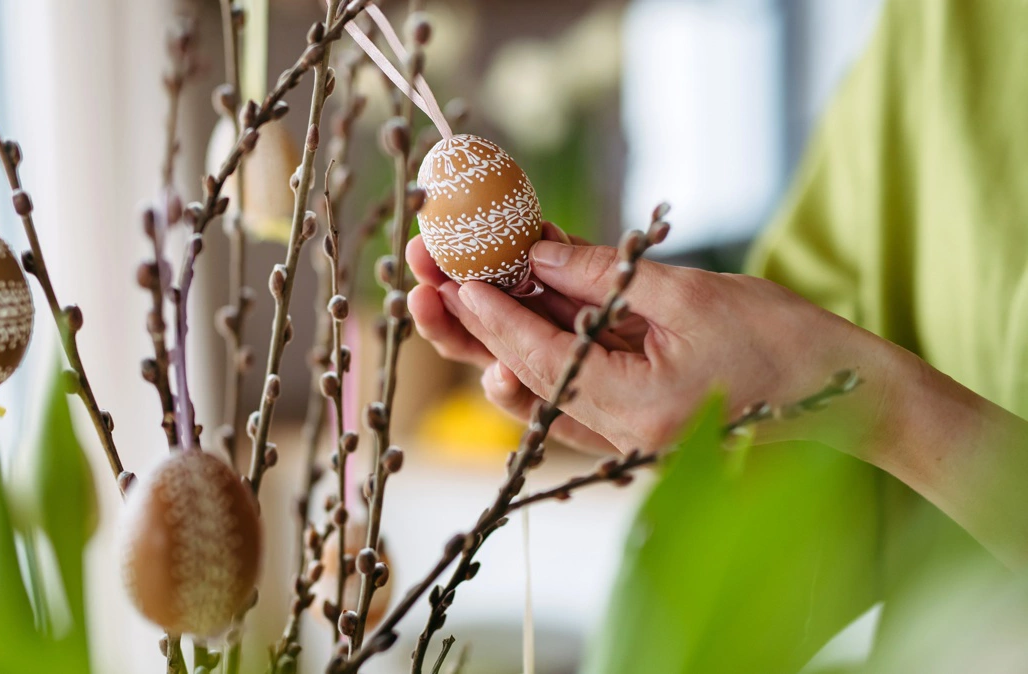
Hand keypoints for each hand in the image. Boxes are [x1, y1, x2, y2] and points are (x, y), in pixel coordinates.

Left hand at [408, 230, 895, 455]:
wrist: (846, 396)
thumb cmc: (786, 344)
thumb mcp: (688, 295)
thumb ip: (605, 277)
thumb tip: (535, 254)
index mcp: (636, 411)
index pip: (541, 360)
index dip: (491, 315)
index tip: (450, 278)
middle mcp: (621, 434)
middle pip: (521, 380)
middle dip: (469, 329)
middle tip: (423, 283)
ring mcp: (626, 434)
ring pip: (536, 390)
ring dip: (492, 341)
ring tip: (448, 294)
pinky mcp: (634, 422)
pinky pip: (568, 397)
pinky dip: (535, 358)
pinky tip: (504, 323)